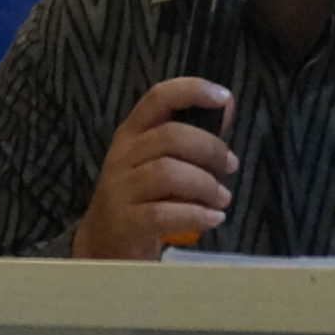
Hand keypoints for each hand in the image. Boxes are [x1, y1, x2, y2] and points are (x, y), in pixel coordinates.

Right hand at [72, 77, 239, 259]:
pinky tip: (213, 218)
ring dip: (205, 185)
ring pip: (168, 173)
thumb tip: (225, 103)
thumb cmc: (142, 196)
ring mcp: (119, 189)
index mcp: (133, 132)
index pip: (158, 97)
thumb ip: (192, 134)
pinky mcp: (124, 222)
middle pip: (171, 136)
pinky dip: (195, 215)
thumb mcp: (161, 160)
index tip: (223, 96)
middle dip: (210, 150)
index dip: (191, 91)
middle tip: (229, 167)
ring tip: (222, 199)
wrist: (104, 243)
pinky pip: (162, 213)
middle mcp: (122, 155)